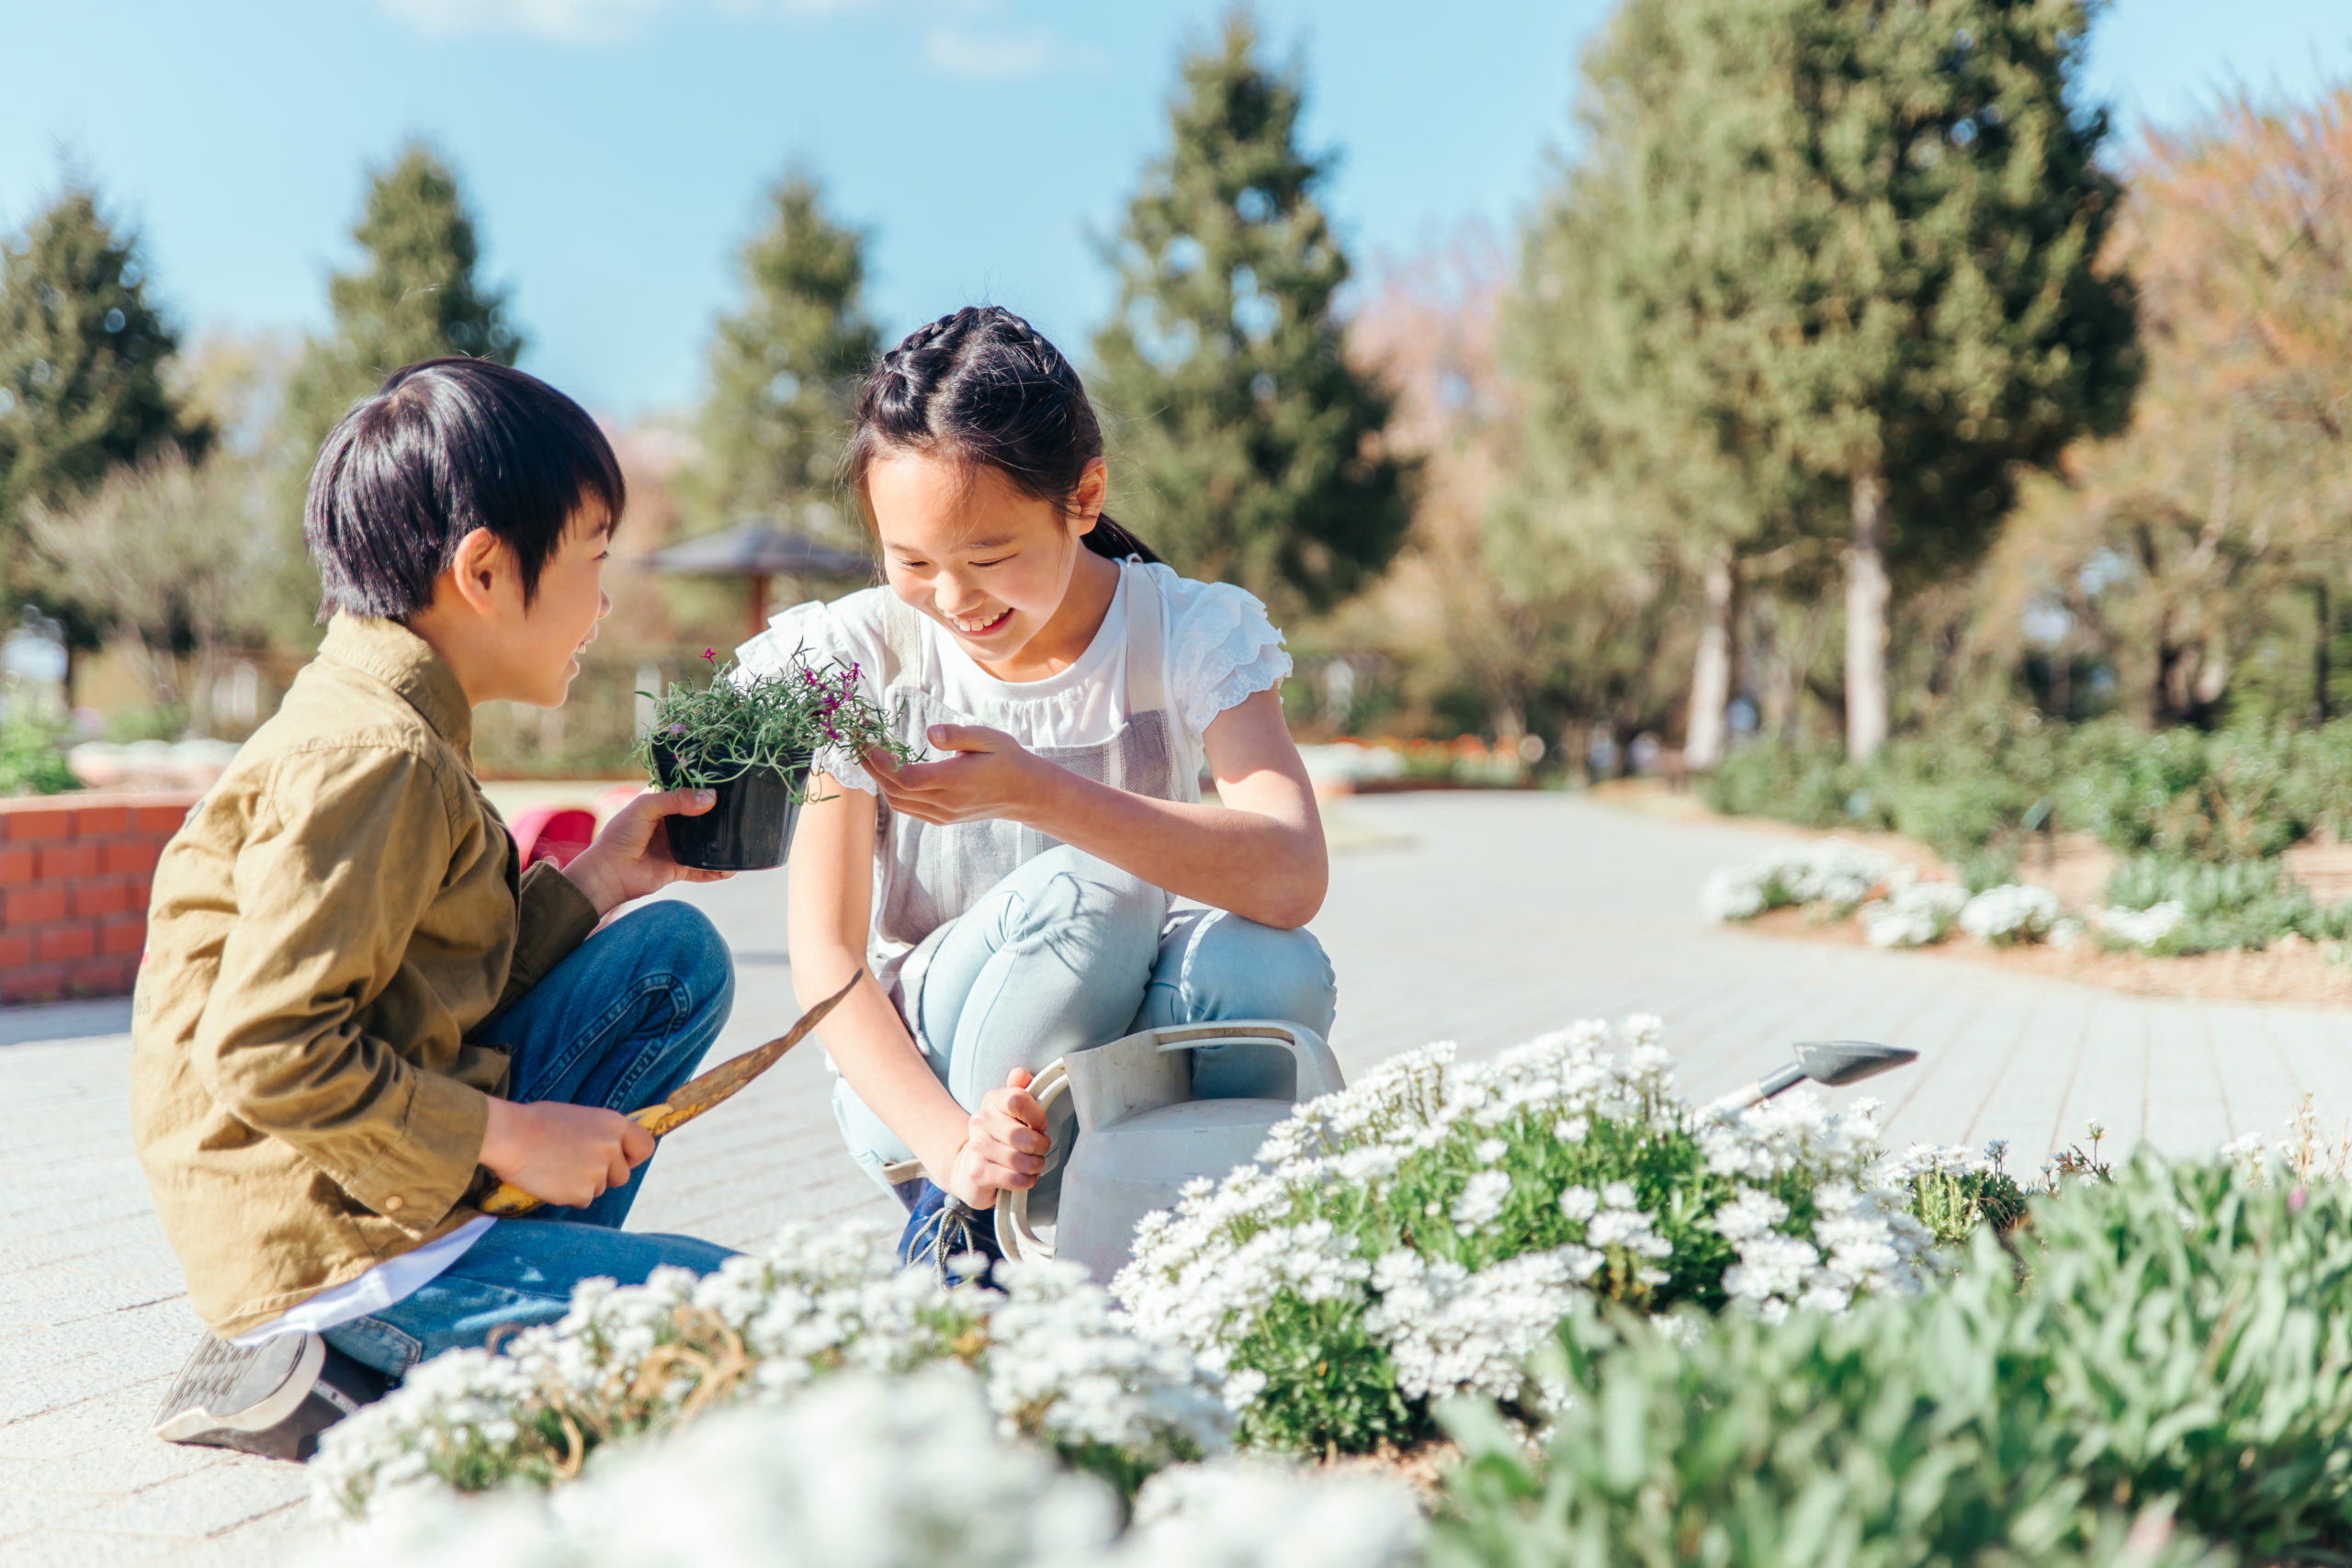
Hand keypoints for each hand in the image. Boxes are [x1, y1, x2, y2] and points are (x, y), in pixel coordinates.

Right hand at [478, 1099, 654, 1208]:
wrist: (509, 1136)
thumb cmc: (536, 1122)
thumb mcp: (579, 1117)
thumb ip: (601, 1133)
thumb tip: (614, 1147)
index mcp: (614, 1123)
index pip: (646, 1147)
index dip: (633, 1157)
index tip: (622, 1161)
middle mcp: (611, 1148)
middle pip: (622, 1176)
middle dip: (604, 1176)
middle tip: (576, 1167)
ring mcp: (598, 1171)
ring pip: (600, 1189)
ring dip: (584, 1185)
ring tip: (557, 1168)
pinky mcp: (582, 1192)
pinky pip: (582, 1201)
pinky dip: (568, 1195)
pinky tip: (550, 1179)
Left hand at [560, 787, 731, 914]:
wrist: (608, 875)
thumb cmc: (620, 835)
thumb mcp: (645, 808)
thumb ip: (675, 800)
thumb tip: (710, 799)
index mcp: (660, 803)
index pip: (687, 791)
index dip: (704, 787)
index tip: (729, 783)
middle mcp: (671, 824)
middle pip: (700, 817)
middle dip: (718, 815)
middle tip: (742, 810)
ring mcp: (676, 846)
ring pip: (705, 842)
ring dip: (721, 842)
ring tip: (742, 837)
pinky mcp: (679, 868)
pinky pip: (703, 869)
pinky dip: (717, 870)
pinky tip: (732, 868)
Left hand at [865, 726, 1053, 826]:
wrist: (1024, 793)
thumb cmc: (1007, 759)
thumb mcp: (990, 737)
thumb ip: (959, 735)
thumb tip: (931, 732)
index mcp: (956, 781)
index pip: (906, 777)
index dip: (880, 761)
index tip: (865, 740)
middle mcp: (946, 802)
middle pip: (895, 790)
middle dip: (871, 766)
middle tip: (857, 741)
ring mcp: (942, 814)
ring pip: (898, 802)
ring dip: (878, 780)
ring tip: (867, 755)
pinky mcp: (941, 819)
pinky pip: (907, 808)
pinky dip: (891, 791)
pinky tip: (886, 773)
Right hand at [941, 1068, 1049, 1207]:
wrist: (967, 1169)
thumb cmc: (999, 1139)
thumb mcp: (1010, 1113)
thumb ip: (1019, 1091)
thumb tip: (1020, 1073)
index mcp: (992, 1101)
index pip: (1017, 1099)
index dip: (1036, 1115)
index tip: (1039, 1125)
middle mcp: (980, 1122)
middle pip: (1024, 1135)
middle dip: (1040, 1147)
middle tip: (1039, 1150)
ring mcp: (977, 1148)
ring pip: (1021, 1160)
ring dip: (1034, 1165)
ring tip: (1032, 1164)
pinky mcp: (978, 1173)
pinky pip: (1015, 1179)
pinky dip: (1026, 1181)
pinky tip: (1023, 1177)